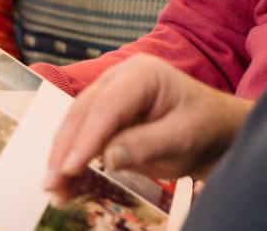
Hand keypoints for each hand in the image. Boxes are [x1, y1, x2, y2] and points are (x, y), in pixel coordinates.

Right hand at [41, 54, 251, 199]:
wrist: (215, 128)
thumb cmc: (205, 126)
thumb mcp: (183, 137)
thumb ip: (147, 144)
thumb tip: (108, 158)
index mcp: (142, 74)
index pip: (107, 106)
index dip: (85, 138)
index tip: (70, 169)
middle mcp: (119, 79)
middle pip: (83, 113)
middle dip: (65, 150)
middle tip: (52, 185)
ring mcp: (110, 96)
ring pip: (76, 125)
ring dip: (62, 158)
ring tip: (54, 191)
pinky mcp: (105, 118)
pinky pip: (82, 138)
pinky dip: (72, 161)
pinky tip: (65, 185)